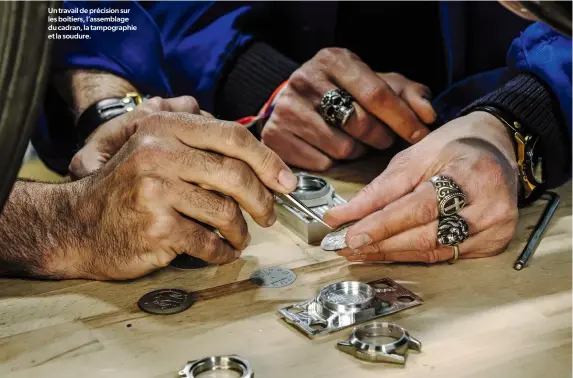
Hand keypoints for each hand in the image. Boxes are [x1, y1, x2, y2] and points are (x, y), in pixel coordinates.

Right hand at [64, 112, 297, 279]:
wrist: (76, 226)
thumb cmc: (125, 191)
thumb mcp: (154, 153)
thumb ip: (199, 150)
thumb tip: (259, 163)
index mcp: (165, 130)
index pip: (232, 136)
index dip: (267, 159)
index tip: (286, 180)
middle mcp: (160, 154)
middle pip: (236, 175)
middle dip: (262, 200)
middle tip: (269, 216)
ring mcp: (157, 192)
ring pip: (226, 211)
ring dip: (240, 231)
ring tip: (238, 237)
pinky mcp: (158, 228)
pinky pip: (208, 242)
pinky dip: (222, 252)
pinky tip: (220, 252)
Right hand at [261, 48, 435, 170]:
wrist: (294, 101)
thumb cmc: (342, 92)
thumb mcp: (375, 83)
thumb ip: (407, 94)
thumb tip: (428, 115)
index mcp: (333, 60)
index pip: (376, 94)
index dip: (402, 118)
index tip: (420, 135)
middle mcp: (305, 80)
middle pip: (359, 123)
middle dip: (379, 137)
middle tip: (381, 138)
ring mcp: (287, 109)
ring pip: (341, 147)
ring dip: (356, 151)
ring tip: (354, 141)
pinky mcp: (275, 136)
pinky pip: (320, 162)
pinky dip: (332, 161)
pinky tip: (331, 149)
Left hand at [324, 111, 518, 262]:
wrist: (497, 149)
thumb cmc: (454, 147)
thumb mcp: (415, 156)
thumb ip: (380, 189)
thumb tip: (342, 215)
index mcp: (470, 175)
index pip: (419, 208)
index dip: (382, 226)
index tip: (349, 236)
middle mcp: (489, 207)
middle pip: (426, 236)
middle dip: (380, 244)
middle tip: (346, 246)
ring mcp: (495, 229)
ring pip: (432, 252)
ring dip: (391, 253)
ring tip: (359, 250)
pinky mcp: (492, 244)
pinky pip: (443, 256)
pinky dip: (411, 254)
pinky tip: (387, 251)